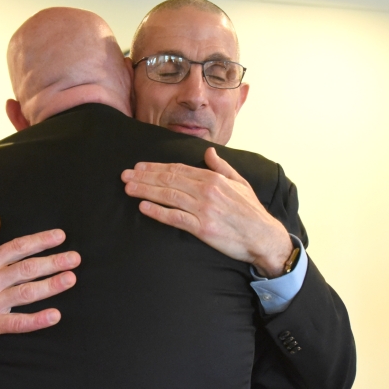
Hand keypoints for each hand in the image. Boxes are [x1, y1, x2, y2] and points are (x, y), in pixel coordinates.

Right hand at [0, 213, 79, 381]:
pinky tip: (54, 315)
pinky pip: (17, 322)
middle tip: (75, 258)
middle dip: (54, 262)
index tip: (60, 236)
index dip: (40, 241)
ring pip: (26, 292)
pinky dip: (37, 320)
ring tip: (71, 279)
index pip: (17, 247)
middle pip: (27, 268)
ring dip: (51, 285)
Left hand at [121, 147, 292, 276]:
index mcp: (213, 178)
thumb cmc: (251, 211)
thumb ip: (222, 167)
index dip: (156, 167)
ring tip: (128, 188)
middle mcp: (206, 190)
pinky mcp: (202, 228)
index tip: (139, 167)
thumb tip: (209, 152)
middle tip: (125, 175)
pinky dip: (158, 211)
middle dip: (144, 176)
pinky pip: (175, 217)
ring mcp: (203, 209)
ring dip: (145, 191)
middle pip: (168, 180)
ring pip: (168, 196)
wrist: (263, 237)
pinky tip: (143, 207)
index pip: (178, 169)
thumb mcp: (240, 183)